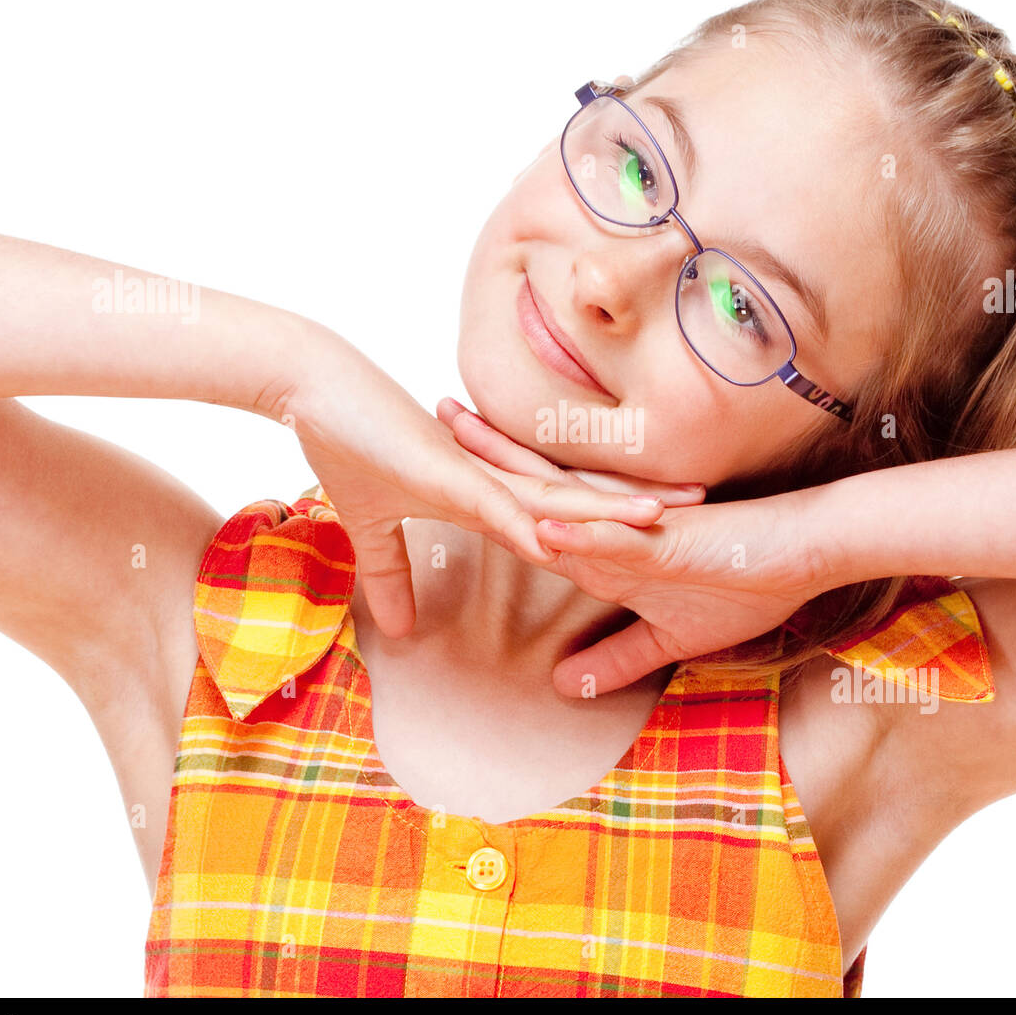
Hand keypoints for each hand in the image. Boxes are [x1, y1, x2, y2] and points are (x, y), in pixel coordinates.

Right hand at [283, 341, 705, 639]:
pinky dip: (533, 526)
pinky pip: (499, 506)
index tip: (662, 536)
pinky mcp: (445, 475)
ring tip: (668, 519)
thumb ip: (393, 573)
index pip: (562, 514)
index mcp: (488, 493)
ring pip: (555, 501)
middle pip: (581, 500)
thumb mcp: (372, 527)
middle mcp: (495, 482)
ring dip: (608, 513)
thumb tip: (399, 629)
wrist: (312, 385)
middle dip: (638, 509)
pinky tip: (569, 541)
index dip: (612, 525)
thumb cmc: (346, 441)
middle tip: (703, 515)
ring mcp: (474, 476)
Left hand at [441, 399, 836, 695]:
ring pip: (566, 500)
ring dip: (515, 471)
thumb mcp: (667, 637)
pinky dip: (582, 534)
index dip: (487, 491)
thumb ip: (616, 657)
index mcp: (603, 549)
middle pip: (534, 490)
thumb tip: (565, 684)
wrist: (807, 555)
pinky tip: (543, 526)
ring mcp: (639, 531)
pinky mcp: (674, 540)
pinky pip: (621, 540)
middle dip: (481, 457)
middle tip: (431, 414)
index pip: (530, 518)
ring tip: (461, 438)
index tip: (438, 464)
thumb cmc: (743, 584)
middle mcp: (612, 530)